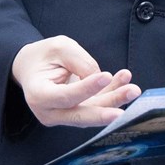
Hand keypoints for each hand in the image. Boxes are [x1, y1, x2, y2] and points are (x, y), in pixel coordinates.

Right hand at [11, 36, 139, 127]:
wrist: (32, 67)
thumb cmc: (43, 55)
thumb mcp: (60, 48)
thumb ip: (81, 63)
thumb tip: (103, 80)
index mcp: (38, 95)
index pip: (65, 96)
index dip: (86, 88)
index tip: (106, 75)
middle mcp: (50, 112)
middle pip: (81, 115)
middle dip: (106, 110)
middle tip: (127, 99)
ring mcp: (63, 116)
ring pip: (92, 112)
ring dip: (114, 100)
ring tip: (132, 88)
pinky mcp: (77, 114)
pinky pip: (96, 106)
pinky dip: (111, 94)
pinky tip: (124, 81)